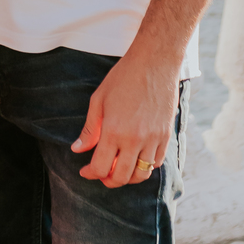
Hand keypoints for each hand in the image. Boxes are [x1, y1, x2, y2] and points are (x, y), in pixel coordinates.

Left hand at [70, 50, 178, 187]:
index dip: (91, 174)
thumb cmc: (123, 77)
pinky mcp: (166, 135)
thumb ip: (89, 129)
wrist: (154, 63)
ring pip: (141, 174)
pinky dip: (145, 167)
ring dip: (128, 177)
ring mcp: (153, 139)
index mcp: (114, 130)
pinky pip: (156, 163)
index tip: (86, 170)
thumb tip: (77, 149)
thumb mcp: (99, 100)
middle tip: (101, 174)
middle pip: (121, 177)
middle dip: (108, 180)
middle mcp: (135, 139)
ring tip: (118, 169)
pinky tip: (135, 158)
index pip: (101, 167)